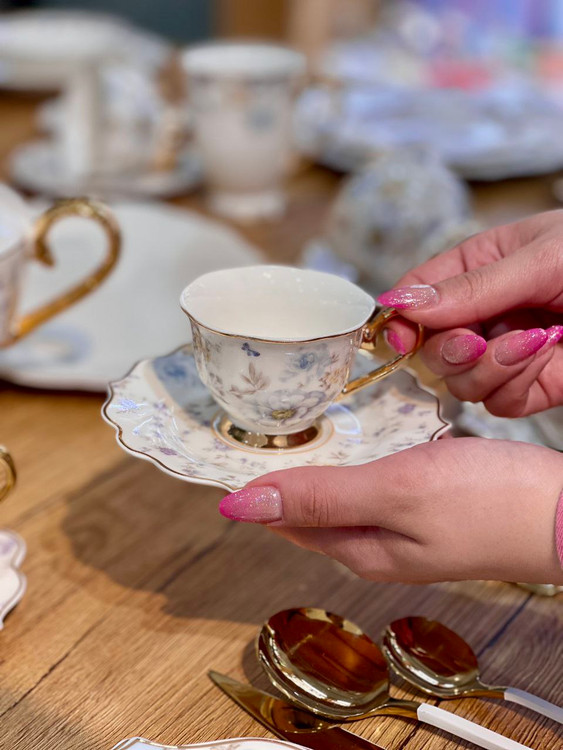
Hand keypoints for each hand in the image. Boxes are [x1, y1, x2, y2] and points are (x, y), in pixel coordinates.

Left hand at [219, 438, 562, 583]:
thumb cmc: (488, 503)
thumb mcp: (395, 492)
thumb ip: (320, 498)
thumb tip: (240, 505)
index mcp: (356, 546)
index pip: (281, 518)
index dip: (251, 486)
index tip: (222, 450)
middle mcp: (374, 542)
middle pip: (307, 508)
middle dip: (279, 473)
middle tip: (252, 429)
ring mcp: (403, 524)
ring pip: (340, 492)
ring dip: (316, 464)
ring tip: (293, 426)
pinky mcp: (429, 504)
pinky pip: (374, 480)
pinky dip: (356, 456)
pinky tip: (356, 435)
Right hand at [378, 211, 562, 416]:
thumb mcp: (539, 258)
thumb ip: (470, 287)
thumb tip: (400, 303)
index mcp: (478, 268)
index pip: (418, 295)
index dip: (401, 319)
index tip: (399, 336)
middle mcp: (485, 313)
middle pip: (430, 348)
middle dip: (451, 349)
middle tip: (479, 339)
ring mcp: (504, 353)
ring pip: (459, 381)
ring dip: (490, 366)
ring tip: (533, 341)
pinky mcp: (529, 387)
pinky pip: (495, 401)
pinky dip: (515, 384)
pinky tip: (546, 355)